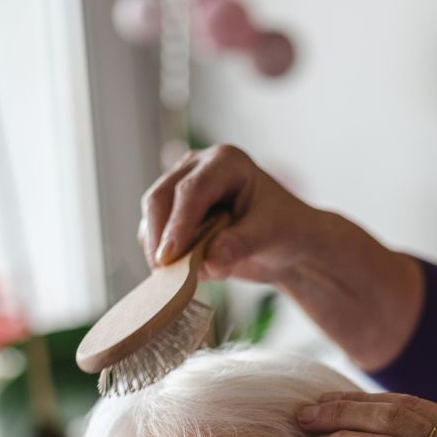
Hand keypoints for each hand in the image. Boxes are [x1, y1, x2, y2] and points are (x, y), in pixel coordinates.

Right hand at [139, 143, 337, 283]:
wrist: (285, 242)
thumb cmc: (284, 230)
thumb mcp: (269, 236)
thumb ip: (239, 246)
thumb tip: (207, 262)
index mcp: (226, 162)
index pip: (191, 190)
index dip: (178, 225)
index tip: (169, 258)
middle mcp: (197, 167)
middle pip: (160, 199)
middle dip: (160, 238)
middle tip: (165, 274)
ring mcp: (180, 187)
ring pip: (152, 218)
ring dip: (162, 249)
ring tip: (192, 275)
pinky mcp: (172, 211)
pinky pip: (153, 233)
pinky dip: (164, 255)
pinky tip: (189, 270)